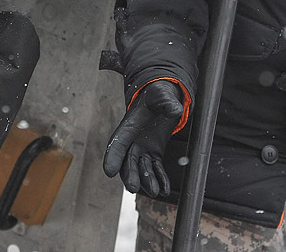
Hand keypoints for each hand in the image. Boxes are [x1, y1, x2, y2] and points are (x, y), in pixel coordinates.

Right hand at [102, 80, 182, 196]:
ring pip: (141, 168)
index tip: (109, 171)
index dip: (113, 157)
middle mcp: (133, 140)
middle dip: (130, 174)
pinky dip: (159, 179)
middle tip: (133, 187)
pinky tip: (165, 189)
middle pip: (127, 161)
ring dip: (147, 180)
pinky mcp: (154, 153)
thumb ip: (167, 102)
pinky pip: (155, 168)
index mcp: (129, 125)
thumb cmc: (158, 94)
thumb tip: (176, 110)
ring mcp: (143, 148)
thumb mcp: (162, 94)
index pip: (118, 142)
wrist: (164, 97)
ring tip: (155, 191)